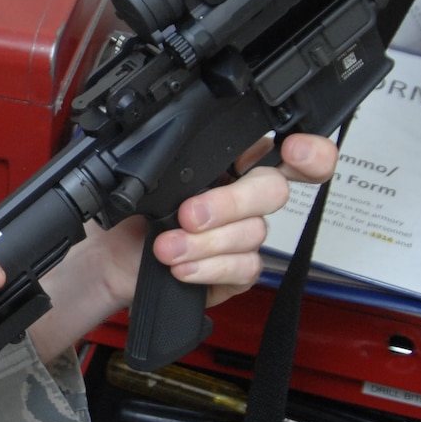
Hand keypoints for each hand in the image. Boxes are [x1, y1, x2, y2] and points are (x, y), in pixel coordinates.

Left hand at [149, 131, 337, 305]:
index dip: (309, 150)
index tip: (293, 149)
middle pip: (273, 190)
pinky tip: (183, 269)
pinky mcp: (238, 272)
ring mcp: (244, 235)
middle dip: (232, 202)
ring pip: (253, 233)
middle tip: (189, 214)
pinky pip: (245, 268)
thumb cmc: (132, 215)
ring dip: (206, 242)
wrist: (111, 260)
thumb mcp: (147, 180)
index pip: (285, 149)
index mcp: (230, 162)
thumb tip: (192, 161)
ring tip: (167, 248)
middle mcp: (245, 197)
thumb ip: (178, 163)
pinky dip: (211, 268)